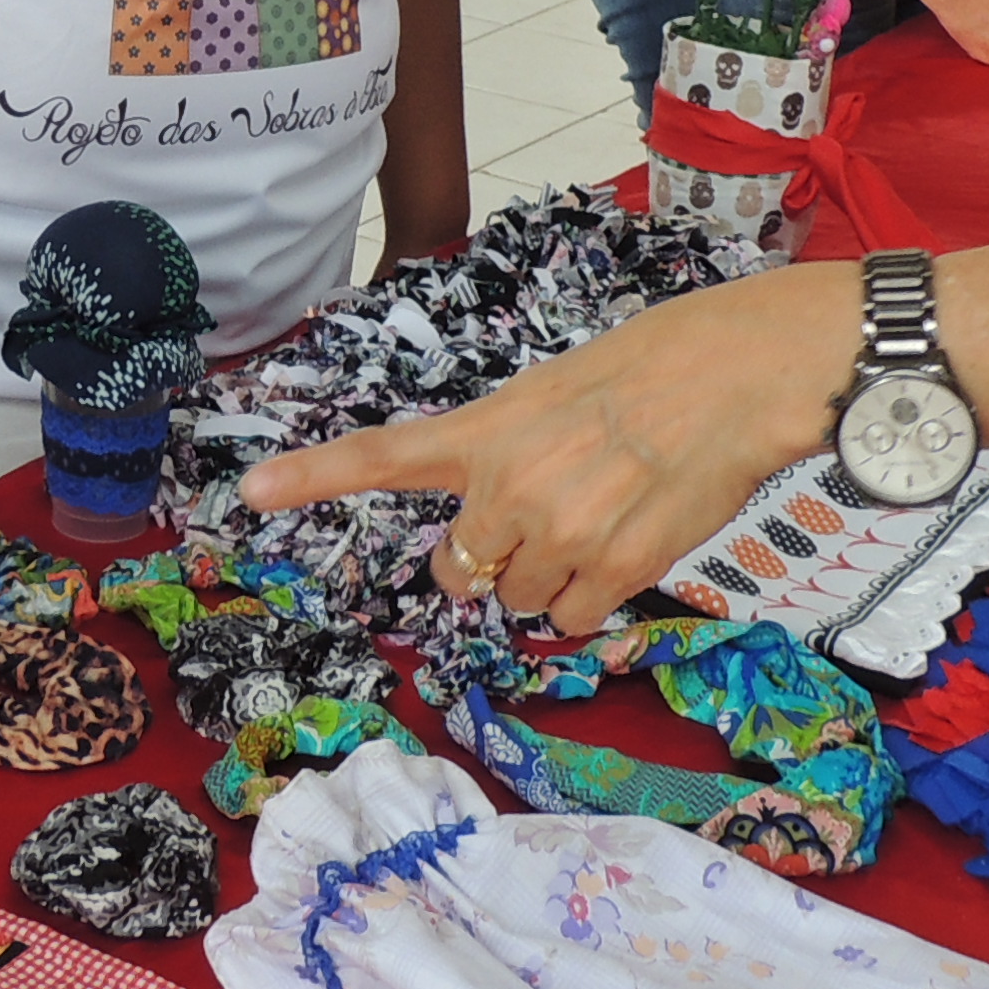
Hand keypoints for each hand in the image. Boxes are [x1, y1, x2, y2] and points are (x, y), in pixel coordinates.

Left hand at [264, 257, 860, 637]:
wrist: (738, 377)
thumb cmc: (655, 370)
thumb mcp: (557, 392)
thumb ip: (508, 456)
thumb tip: (496, 533)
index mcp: (489, 430)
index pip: (383, 456)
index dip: (312, 477)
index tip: (249, 494)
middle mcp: (509, 486)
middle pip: (463, 569)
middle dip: (493, 557)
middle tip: (551, 515)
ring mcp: (558, 532)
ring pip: (522, 598)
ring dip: (552, 575)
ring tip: (607, 514)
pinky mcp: (613, 570)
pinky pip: (571, 619)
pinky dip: (593, 598)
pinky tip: (628, 542)